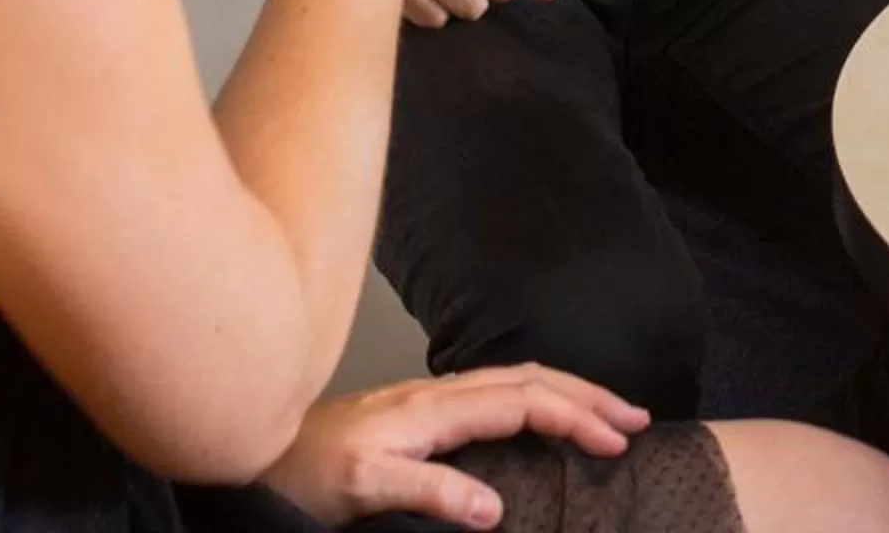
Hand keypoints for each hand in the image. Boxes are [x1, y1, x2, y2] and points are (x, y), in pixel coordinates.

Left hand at [262, 365, 648, 527]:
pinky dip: (534, 399)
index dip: (576, 417)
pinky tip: (538, 418)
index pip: (525, 402)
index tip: (618, 441)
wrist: (250, 455)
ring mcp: (426, 401)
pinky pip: (493, 394)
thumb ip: (428, 493)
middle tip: (637, 417)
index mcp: (433, 410)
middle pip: (530, 379)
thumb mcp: (362, 489)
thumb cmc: (300, 475)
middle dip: (588, 394)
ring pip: (513, 381)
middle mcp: (435, 396)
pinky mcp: (415, 415)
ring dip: (565, 393)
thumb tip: (495, 508)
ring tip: (605, 412)